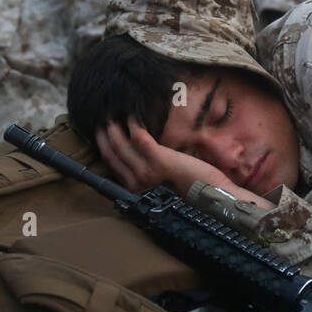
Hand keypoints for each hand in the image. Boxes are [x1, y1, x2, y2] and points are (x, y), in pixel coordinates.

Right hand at [95, 117, 232, 196]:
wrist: (212, 197)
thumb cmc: (191, 190)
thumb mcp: (162, 185)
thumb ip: (149, 174)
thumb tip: (140, 156)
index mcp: (135, 189)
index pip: (112, 165)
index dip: (103, 146)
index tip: (99, 132)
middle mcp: (136, 184)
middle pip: (112, 154)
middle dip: (103, 135)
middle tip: (100, 119)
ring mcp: (147, 173)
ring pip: (121, 146)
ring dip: (113, 128)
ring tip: (111, 114)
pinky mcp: (160, 161)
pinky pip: (139, 138)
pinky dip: (133, 125)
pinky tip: (132, 115)